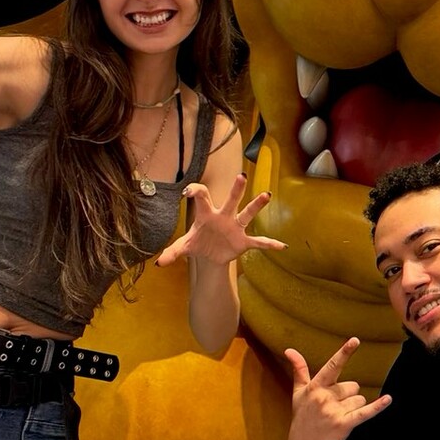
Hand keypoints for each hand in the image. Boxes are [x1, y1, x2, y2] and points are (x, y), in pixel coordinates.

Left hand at [156, 175, 288, 268]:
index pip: (201, 197)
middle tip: (241, 176)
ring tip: (266, 195)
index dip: (195, 191)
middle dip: (235, 189)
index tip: (188, 191)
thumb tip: (158, 263)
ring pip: (247, 213)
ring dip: (256, 205)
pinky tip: (282, 247)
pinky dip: (269, 244)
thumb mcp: (184, 247)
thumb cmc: (197, 243)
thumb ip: (172, 252)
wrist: (210, 256)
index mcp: (206, 214)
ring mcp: (235, 227)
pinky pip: (258, 242)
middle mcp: (223, 216)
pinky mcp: (243, 241)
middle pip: (230, 200)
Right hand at [285, 337, 391, 439]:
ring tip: (339, 417)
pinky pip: (365, 412)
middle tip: (334, 408)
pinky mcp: (344, 424)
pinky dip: (377, 406)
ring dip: (354, 407)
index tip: (355, 340)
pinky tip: (388, 399)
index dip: (344, 353)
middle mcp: (324, 397)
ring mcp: (334, 411)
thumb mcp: (298, 393)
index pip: (332, 366)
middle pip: (353, 386)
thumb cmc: (303, 417)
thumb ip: (298, 370)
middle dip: (348, 396)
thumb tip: (289, 349)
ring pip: (360, 398)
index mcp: (315, 387)